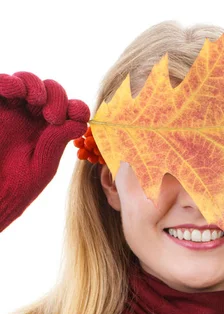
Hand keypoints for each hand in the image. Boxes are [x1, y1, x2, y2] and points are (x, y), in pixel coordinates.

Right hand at [0, 71, 89, 231]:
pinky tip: (14, 89)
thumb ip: (57, 141)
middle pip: (51, 90)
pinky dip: (9, 82)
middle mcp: (34, 116)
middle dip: (56, 97)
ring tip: (37, 101)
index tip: (78, 115)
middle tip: (53, 117)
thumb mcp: (45, 164)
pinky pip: (2, 85)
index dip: (77, 108)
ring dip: (35, 85)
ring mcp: (14, 110)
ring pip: (28, 82)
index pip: (70, 109)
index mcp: (52, 130)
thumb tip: (79, 122)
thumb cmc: (20, 184)